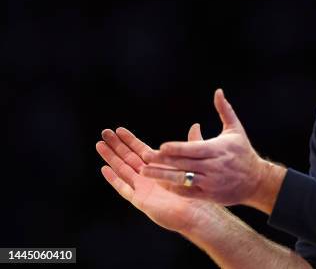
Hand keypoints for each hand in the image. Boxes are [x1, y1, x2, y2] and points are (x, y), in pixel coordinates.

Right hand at [96, 124, 218, 233]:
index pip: (140, 149)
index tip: (118, 129)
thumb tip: (195, 125)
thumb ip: (188, 145)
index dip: (129, 139)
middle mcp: (148, 176)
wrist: (195, 212)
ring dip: (111, 158)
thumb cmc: (194, 190)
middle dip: (116, 145)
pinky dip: (114, 179)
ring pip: (122, 169)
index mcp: (158, 166)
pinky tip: (104, 169)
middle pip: (128, 157)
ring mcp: (142, 187)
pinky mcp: (140, 199)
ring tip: (99, 145)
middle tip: (104, 132)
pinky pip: (124, 188)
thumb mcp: (191, 163)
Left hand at [140, 89, 285, 211]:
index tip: (161, 147)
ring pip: (183, 179)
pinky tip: (159, 183)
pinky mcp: (209, 195)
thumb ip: (224, 110)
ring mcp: (210, 182)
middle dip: (162, 161)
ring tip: (145, 172)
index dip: (177, 148)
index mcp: (218, 149)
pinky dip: (173, 188)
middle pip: (184, 164)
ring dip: (162, 176)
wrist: (256, 181)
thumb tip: (218, 91)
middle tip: (144, 157)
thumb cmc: (243, 152)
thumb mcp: (235, 130)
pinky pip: (188, 192)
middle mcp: (213, 166)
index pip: (194, 149)